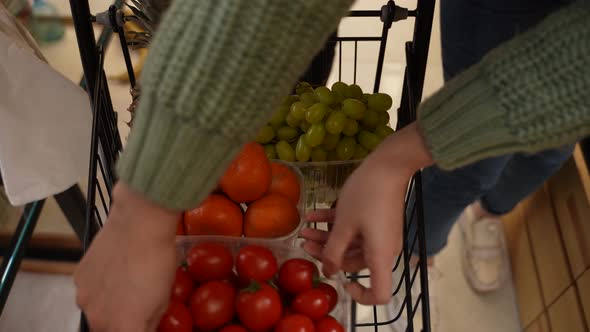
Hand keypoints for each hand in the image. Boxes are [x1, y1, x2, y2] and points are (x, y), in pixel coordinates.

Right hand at [74, 183, 179, 331]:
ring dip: (108, 305)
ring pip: (95, 311)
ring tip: (125, 283)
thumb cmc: (158, 260)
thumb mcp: (164, 298)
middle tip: (136, 305)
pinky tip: (114, 269)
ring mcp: (84, 298)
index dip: (137, 329)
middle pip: (107, 330)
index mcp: (123, 327)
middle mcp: (98, 319)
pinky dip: (99, 286)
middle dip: (121, 323)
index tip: (142, 323)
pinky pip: (88, 291)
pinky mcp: (78, 278)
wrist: (139, 224)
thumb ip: (151, 322)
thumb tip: (145, 328)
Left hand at [300, 123, 431, 304]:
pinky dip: (336, 224)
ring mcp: (380, 234)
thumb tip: (328, 272)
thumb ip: (333, 251)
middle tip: (304, 244)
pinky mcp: (377, 220)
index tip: (341, 282)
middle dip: (327, 254)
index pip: (379, 293)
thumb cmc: (367, 195)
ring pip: (350, 244)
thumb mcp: (344, 224)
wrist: (388, 165)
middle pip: (353, 263)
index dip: (361, 296)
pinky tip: (313, 215)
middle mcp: (382, 249)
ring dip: (327, 237)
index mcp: (379, 256)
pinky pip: (356, 229)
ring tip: (304, 229)